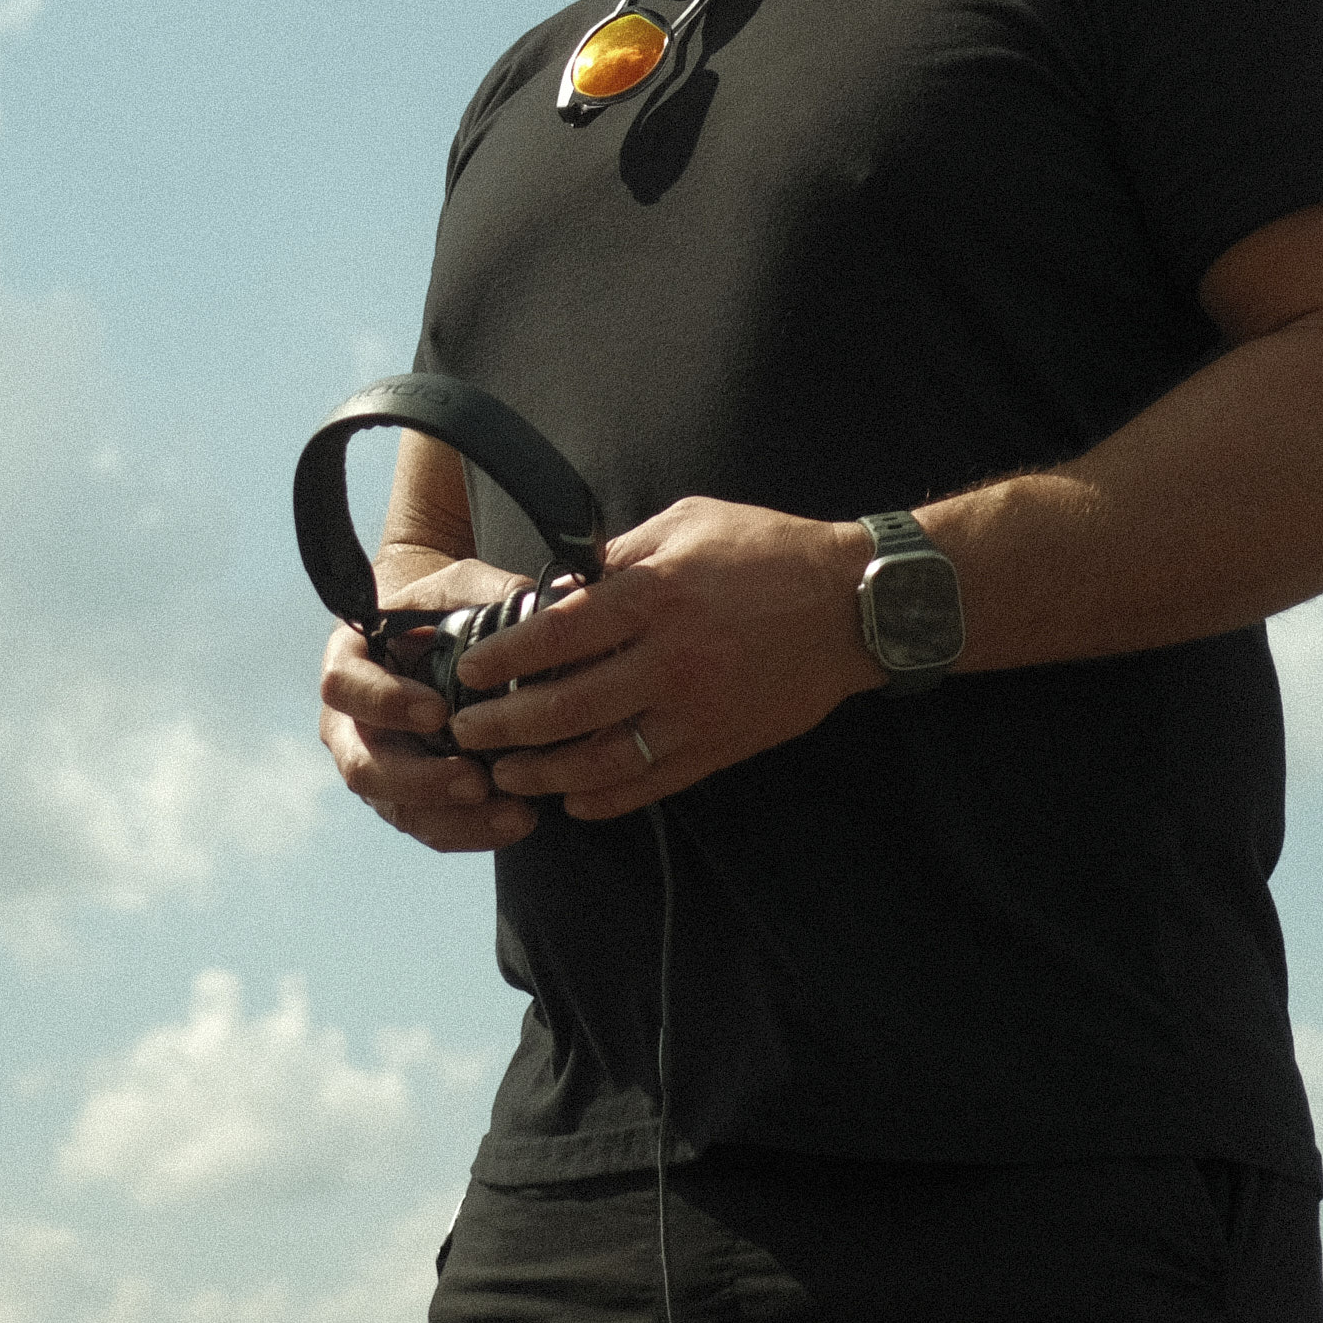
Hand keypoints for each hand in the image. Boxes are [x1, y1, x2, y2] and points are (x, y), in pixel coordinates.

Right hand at [319, 557, 542, 850]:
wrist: (435, 636)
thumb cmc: (446, 604)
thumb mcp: (465, 585)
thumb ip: (495, 592)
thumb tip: (562, 596)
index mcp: (349, 660)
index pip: (344, 685)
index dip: (385, 702)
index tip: (439, 710)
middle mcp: (349, 721)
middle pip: (362, 766)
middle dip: (420, 780)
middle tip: (475, 781)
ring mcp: (374, 765)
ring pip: (396, 808)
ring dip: (452, 818)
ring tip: (511, 815)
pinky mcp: (405, 797)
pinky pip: (427, 826)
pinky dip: (469, 831)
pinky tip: (515, 822)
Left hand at [448, 497, 874, 822]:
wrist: (854, 604)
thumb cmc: (769, 551)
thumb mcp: (688, 522)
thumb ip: (622, 553)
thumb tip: (565, 580)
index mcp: (655, 597)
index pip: (556, 634)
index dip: (503, 658)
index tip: (471, 671)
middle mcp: (669, 660)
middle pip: (565, 708)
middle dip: (505, 726)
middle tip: (468, 731)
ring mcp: (696, 712)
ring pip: (602, 759)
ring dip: (544, 772)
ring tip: (508, 774)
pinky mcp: (721, 745)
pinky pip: (652, 783)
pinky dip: (607, 798)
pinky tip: (575, 800)